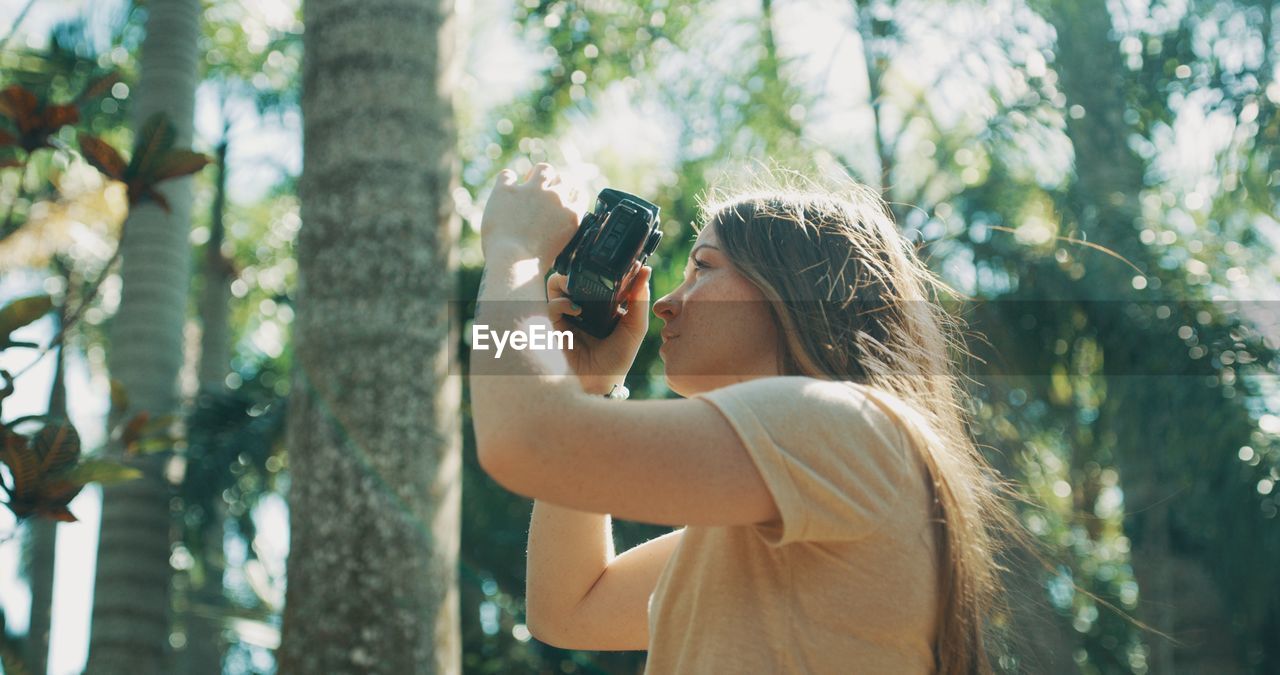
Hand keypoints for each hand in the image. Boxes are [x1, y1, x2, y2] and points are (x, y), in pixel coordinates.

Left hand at [480, 163, 585, 266]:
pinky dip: (507, 181)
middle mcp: (555, 198)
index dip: (571, 193)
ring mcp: (531, 191)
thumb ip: (560, 231)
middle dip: (556, 183)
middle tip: (545, 191)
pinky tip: (505, 189)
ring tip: (528, 181)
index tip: (564, 197)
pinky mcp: (507, 191)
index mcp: (571, 215)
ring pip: (542, 169)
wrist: (513, 263)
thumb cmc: (534, 265)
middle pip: (564, 178)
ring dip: (537, 174)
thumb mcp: (560, 248)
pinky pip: (508, 175)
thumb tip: (553, 226)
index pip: (579, 193)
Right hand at [546, 263, 652, 394]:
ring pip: (556, 286)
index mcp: (602, 302)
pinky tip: (576, 309)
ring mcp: (569, 314)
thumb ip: (639, 300)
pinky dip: (562, 302)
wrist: (603, 380)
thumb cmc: (620, 356)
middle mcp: (584, 305)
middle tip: (588, 269)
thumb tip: (646, 272)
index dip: (599, 265)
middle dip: (576, 267)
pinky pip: (552, 306)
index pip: (595, 275)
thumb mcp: (636, 326)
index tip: (609, 258)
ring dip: (563, 280)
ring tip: (575, 284)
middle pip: (571, 275)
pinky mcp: (558, 325)